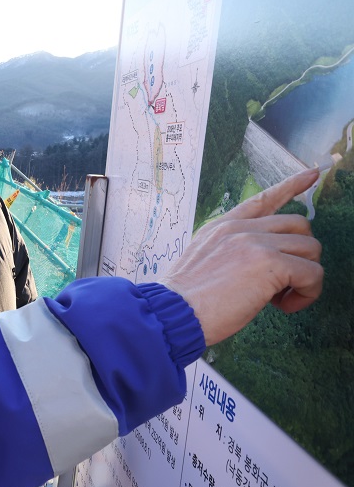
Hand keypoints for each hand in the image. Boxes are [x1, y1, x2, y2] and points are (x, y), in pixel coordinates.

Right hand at [162, 168, 322, 345]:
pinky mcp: (270, 263)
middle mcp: (239, 229)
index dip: (290, 185)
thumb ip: (230, 254)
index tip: (311, 173)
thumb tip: (257, 268)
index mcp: (222, 227)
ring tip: (282, 298)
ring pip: (310, 248)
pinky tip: (285, 305)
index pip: (262, 200)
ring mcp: (256, 243)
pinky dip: (307, 293)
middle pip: (298, 225)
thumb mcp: (202, 263)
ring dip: (306, 277)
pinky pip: (312, 273)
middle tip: (283, 283)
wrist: (174, 313)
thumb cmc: (185, 301)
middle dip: (302, 254)